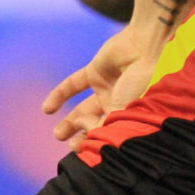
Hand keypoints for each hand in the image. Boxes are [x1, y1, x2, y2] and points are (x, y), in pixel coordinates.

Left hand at [42, 20, 159, 146]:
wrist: (147, 48)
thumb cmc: (144, 83)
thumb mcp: (123, 112)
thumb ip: (102, 128)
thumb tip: (81, 138)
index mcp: (133, 116)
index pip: (110, 135)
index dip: (94, 142)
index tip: (82, 146)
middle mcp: (121, 104)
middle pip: (97, 125)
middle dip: (83, 137)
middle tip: (71, 145)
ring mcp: (108, 87)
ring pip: (84, 109)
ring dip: (70, 123)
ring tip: (58, 135)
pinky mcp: (95, 71)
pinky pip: (73, 85)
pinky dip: (59, 96)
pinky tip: (46, 110)